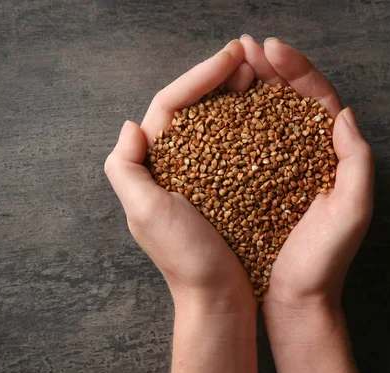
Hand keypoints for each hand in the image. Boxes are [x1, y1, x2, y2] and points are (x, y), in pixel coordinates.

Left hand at [104, 40, 257, 310]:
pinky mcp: (222, 186)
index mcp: (151, 164)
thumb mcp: (145, 213)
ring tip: (259, 76)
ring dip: (233, 95)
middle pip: (191, 106)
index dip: (199, 75)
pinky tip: (264, 112)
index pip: (170, 103)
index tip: (231, 56)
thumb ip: (125, 168)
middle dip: (218, 78)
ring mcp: (198, 174)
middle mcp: (171, 164)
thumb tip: (131, 126)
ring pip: (213, 121)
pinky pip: (232, 145)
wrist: (218, 298)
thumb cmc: (184, 259)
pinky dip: (245, 124)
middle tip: (249, 58)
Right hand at [239, 35, 370, 372]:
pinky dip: (229, 123)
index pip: (316, 98)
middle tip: (243, 47)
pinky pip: (240, 145)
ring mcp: (275, 167)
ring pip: (262, 117)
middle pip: (287, 100)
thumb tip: (343, 115)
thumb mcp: (352, 212)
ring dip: (246, 89)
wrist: (294, 299)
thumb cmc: (324, 261)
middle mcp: (303, 155)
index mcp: (331, 154)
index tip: (269, 50)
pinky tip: (212, 111)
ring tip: (227, 67)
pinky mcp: (250, 183)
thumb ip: (357, 163)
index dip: (295, 69)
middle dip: (268, 69)